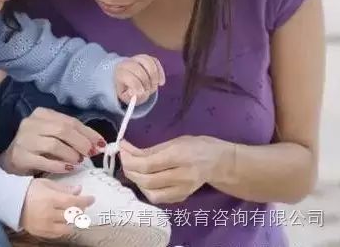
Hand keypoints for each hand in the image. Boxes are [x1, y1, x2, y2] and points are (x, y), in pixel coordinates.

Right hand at [0, 107, 106, 175]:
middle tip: (91, 154)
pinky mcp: (20, 156)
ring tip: (79, 162)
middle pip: (62, 130)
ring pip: (54, 144)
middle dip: (81, 143)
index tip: (101, 144)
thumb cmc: (38, 147)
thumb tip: (98, 144)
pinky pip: (44, 161)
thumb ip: (73, 136)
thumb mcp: (54, 135)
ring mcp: (24, 139)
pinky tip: (68, 168)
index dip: (88, 133)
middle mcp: (31, 123)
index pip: (69, 121)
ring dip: (71, 154)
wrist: (12, 161)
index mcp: (41, 114)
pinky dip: (59, 165)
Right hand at [20, 178, 94, 237]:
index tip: (92, 198)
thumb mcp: (46, 183)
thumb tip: (79, 189)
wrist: (11, 202)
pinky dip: (64, 228)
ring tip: (73, 213)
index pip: (73, 201)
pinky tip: (64, 221)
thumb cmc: (29, 189)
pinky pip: (59, 234)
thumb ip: (63, 188)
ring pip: (67, 226)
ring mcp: (45, 225)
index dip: (85, 200)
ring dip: (73, 220)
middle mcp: (49, 213)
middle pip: (72, 214)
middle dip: (80, 209)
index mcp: (50, 198)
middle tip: (82, 204)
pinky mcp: (41, 233)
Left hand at [115, 55, 164, 104]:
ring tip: (154, 86)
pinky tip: (160, 82)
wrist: (129, 79)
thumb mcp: (126, 96)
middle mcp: (127, 63)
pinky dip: (160, 72)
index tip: (142, 93)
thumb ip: (131, 97)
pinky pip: (155, 61)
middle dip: (146, 82)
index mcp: (120, 73)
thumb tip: (138, 93)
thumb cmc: (128, 89)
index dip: (136, 86)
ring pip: (148, 63)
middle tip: (149, 91)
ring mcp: (137, 58)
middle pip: (139, 70)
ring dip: (154, 76)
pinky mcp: (147, 58)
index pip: (128, 77)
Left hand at [119, 135, 233, 203]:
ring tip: (133, 169)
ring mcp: (183, 190)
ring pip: (151, 194)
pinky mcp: (182, 198)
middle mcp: (182, 177)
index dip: (129, 159)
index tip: (121, 148)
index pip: (147, 165)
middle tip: (124, 158)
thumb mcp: (174, 141)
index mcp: (180, 157)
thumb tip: (126, 149)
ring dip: (137, 181)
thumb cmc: (196, 146)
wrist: (219, 163)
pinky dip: (147, 189)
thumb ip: (150, 149)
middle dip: (130, 170)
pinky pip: (158, 198)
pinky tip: (145, 178)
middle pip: (147, 181)